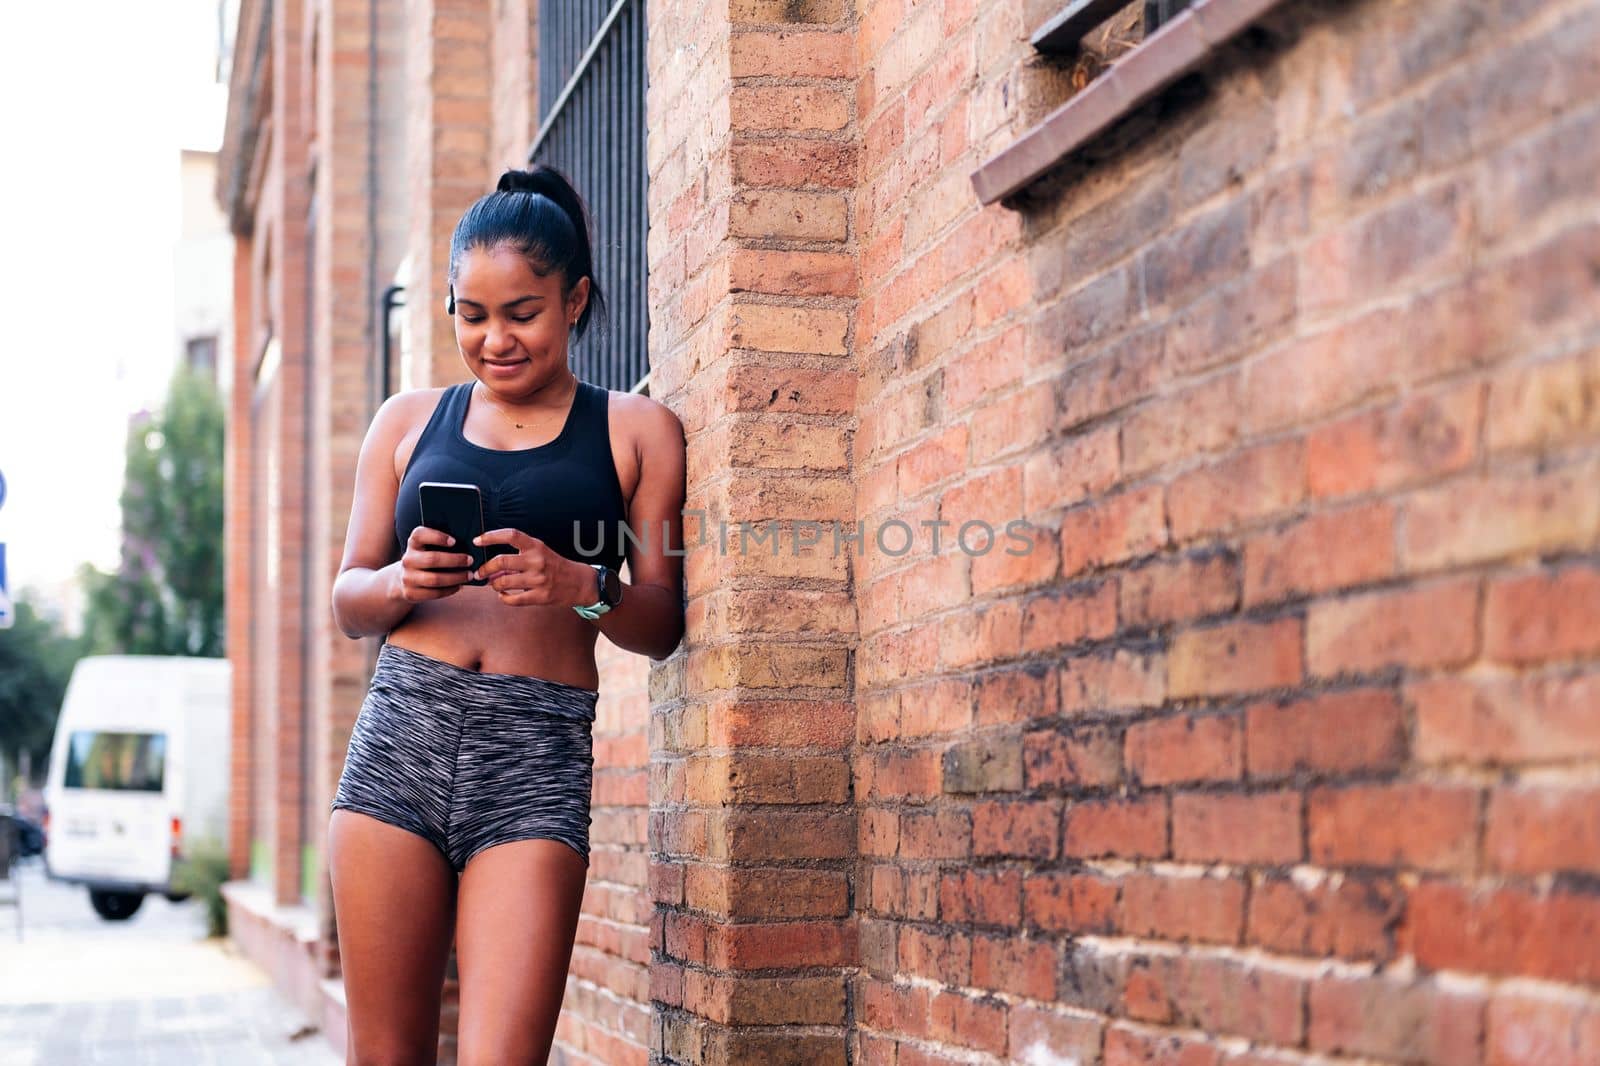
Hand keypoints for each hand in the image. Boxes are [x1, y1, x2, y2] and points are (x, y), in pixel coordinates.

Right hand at [396, 526, 474, 601]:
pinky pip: (434, 593)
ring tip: (469, 575)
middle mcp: (407, 559)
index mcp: (413, 543)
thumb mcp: (428, 548)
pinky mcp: (410, 593)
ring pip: (434, 579)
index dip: (437, 537)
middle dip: (455, 560)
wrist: (404, 580)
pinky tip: (459, 586)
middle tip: (470, 560)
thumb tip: (469, 545)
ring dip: (455, 578)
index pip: (420, 535)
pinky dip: (450, 590)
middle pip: (432, 559)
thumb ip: (442, 545)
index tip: (454, 541)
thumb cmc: (426, 559)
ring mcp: (407, 577)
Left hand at [474, 528, 590, 607]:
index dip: (491, 537)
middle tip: (480, 572)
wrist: (579, 582)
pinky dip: (503, 598)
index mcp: (536, 546)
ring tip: (494, 584)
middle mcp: (537, 561)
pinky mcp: (539, 596)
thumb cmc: (556, 566)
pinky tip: (503, 595)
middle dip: (485, 568)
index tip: (478, 540)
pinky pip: (512, 599)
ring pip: (503, 582)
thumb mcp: (540, 553)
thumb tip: (492, 566)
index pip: (510, 536)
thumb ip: (518, 556)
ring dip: (493, 584)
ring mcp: (538, 580)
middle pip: (501, 561)